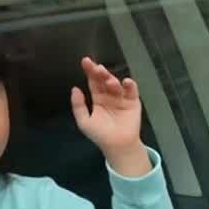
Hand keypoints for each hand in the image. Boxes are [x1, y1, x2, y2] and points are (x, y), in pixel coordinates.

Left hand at [70, 57, 147, 174]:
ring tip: (109, 81)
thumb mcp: (84, 121)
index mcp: (98, 99)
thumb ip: (78, 106)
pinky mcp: (133, 102)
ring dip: (112, 80)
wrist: (117, 146)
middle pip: (104, 80)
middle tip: (97, 68)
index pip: (93, 82)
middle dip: (101, 73)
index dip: (90, 72)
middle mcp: (110, 96)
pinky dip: (130, 86)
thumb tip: (75, 89)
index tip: (85, 62)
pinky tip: (126, 82)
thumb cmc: (100, 135)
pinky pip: (132, 91)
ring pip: (117, 85)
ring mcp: (122, 98)